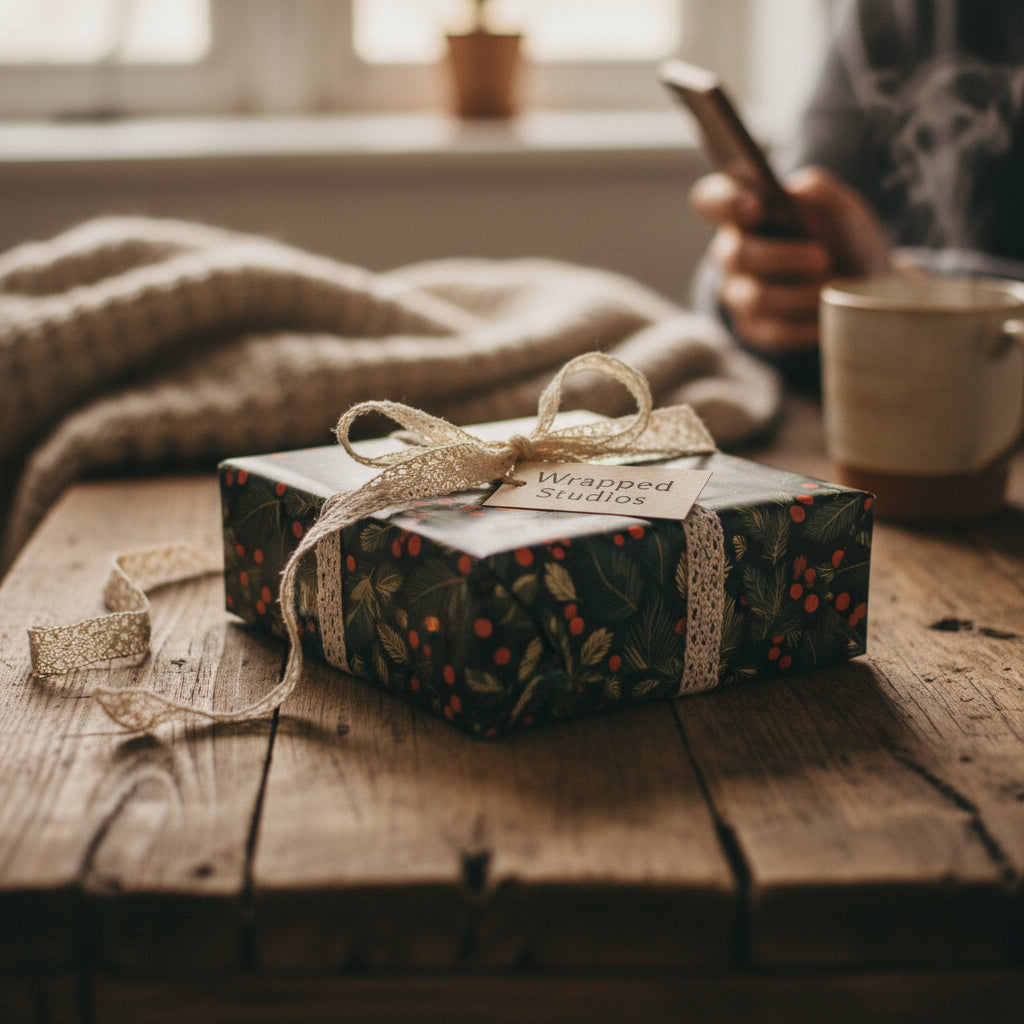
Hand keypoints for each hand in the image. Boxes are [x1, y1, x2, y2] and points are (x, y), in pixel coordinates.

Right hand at [689, 166, 891, 353]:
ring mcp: (738, 293)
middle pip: (735, 254)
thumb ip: (823, 195)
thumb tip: (797, 192)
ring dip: (800, 294)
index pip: (709, 200)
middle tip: (822, 258)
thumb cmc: (841, 239)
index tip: (758, 207)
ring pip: (755, 297)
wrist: (859, 287)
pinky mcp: (754, 329)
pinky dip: (804, 326)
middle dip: (781, 257)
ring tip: (834, 287)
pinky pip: (771, 333)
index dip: (725, 203)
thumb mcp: (844, 209)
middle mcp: (731, 252)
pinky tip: (826, 318)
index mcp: (743, 211)